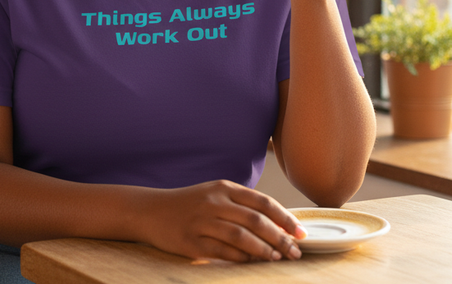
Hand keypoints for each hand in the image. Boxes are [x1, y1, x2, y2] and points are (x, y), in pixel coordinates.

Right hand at [139, 180, 305, 261]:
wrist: (151, 211)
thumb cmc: (190, 204)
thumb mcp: (215, 194)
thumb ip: (242, 205)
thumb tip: (278, 225)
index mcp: (224, 188)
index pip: (262, 202)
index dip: (285, 218)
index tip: (301, 233)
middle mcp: (214, 202)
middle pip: (255, 221)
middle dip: (280, 238)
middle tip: (295, 252)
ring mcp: (202, 222)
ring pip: (241, 237)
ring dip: (263, 250)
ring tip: (277, 259)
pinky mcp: (191, 242)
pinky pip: (222, 252)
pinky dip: (240, 259)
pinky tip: (252, 264)